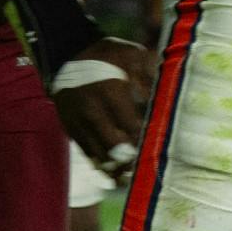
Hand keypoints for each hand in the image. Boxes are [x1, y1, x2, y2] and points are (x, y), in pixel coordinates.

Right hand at [52, 37, 156, 179]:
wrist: (68, 53)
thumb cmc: (108, 55)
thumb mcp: (131, 55)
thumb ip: (148, 77)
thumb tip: (164, 100)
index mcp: (109, 91)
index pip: (131, 126)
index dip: (144, 141)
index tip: (156, 149)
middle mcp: (91, 109)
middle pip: (113, 147)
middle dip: (129, 161)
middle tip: (143, 168)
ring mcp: (77, 120)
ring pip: (97, 155)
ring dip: (115, 168)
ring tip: (130, 177)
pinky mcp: (69, 127)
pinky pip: (86, 152)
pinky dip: (100, 163)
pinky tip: (113, 172)